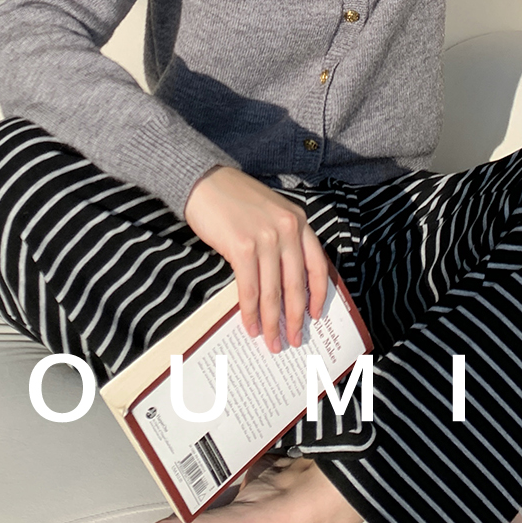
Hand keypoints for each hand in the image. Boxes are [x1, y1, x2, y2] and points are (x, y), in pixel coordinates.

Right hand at [183, 166, 329, 352]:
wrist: (204, 181)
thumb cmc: (234, 199)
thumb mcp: (270, 213)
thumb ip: (283, 240)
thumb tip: (283, 285)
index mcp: (298, 221)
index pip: (318, 265)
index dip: (318, 294)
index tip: (315, 315)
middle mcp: (287, 229)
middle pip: (297, 284)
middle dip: (295, 317)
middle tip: (294, 339)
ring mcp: (266, 238)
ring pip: (273, 292)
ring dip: (272, 322)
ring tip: (271, 341)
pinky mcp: (242, 247)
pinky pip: (250, 289)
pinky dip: (250, 312)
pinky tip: (249, 325)